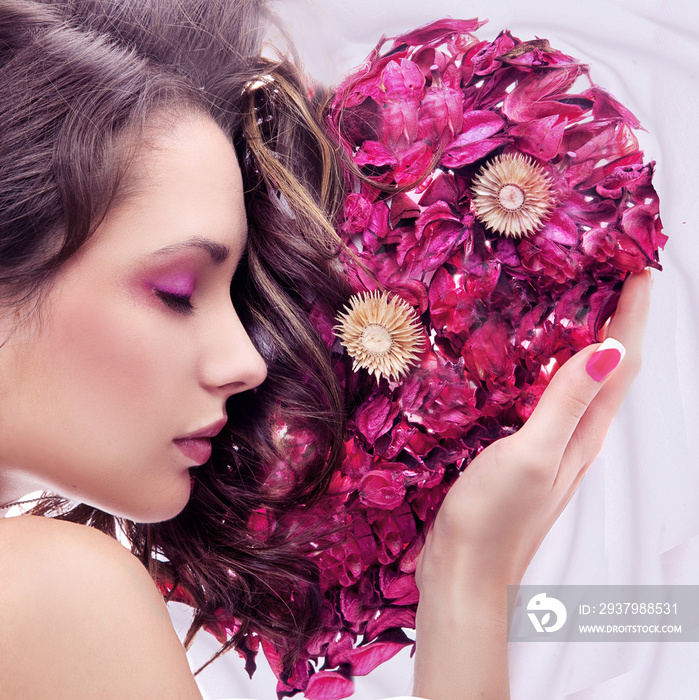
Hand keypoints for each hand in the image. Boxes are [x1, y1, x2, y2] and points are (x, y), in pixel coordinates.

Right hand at [416, 268, 652, 591]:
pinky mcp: (522, 449)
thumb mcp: (532, 455)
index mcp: (584, 434)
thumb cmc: (494, 519)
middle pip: (609, 369)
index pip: (622, 365)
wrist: (464, 572)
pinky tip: (531, 358)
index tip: (639, 269)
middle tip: (610, 275)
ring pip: (578, 381)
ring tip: (580, 303)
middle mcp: (576, 436)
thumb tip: (610, 350)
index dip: (634, 315)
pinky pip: (548, 397)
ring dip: (588, 340)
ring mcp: (549, 444)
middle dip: (617, 320)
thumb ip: (566, 403)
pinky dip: (551, 367)